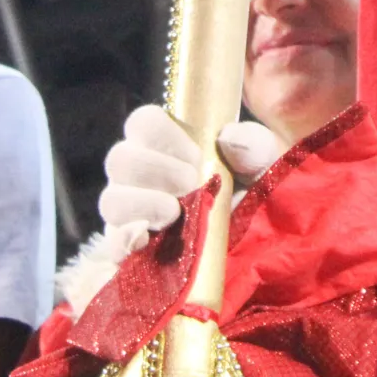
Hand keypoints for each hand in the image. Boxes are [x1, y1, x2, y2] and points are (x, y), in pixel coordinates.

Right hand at [94, 108, 285, 258]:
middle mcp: (140, 178)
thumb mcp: (265, 168)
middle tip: (190, 184)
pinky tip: (149, 240)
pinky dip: (126, 241)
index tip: (196, 155)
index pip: (142, 123)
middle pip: (119, 160)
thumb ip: (255, 147)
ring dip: (141, 203)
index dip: (162, 134)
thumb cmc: (254, 198)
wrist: (260, 249)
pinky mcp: (131, 253)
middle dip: (154, 169)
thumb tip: (229, 139)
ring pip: (110, 201)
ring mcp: (131, 216)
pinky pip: (111, 245)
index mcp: (167, 147)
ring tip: (174, 213)